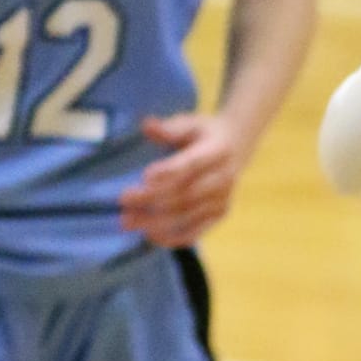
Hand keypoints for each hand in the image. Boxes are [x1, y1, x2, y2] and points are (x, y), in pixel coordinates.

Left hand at [119, 111, 246, 247]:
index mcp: (217, 151)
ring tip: (128, 221)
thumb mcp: (190, 123)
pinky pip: (195, 232)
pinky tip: (149, 236)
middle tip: (124, 200)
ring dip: (155, 221)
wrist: (236, 147)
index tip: (144, 177)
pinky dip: (172, 237)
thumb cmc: (204, 134)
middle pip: (185, 193)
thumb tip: (147, 126)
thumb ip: (169, 127)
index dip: (170, 172)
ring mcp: (222, 200)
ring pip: (186, 214)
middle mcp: (223, 178)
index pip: (192, 164)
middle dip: (152, 199)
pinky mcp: (218, 216)